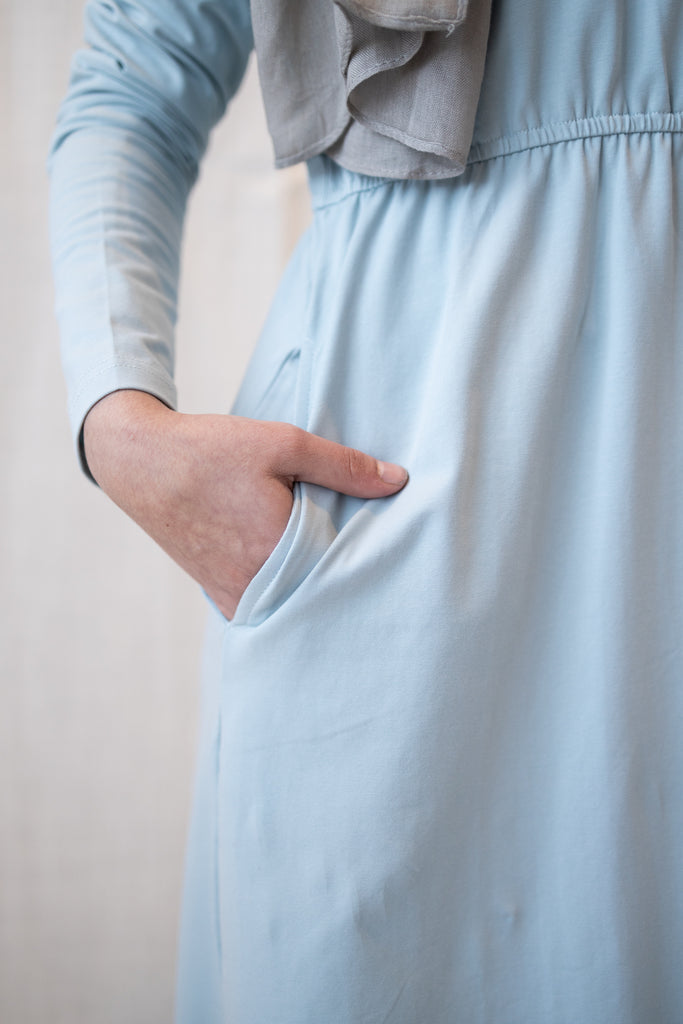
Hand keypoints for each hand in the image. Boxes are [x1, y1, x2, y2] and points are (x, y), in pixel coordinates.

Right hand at [83, 391, 407, 619]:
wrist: (140, 462)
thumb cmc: (210, 450)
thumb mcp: (283, 444)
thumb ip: (344, 466)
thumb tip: (398, 480)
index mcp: (278, 550)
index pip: (345, 565)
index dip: (367, 551)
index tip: (387, 538)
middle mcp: (256, 584)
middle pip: (321, 587)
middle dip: (343, 569)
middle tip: (363, 545)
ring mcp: (236, 595)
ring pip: (294, 598)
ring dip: (313, 581)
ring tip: (329, 552)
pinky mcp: (221, 595)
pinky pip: (267, 603)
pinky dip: (285, 587)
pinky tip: (296, 564)